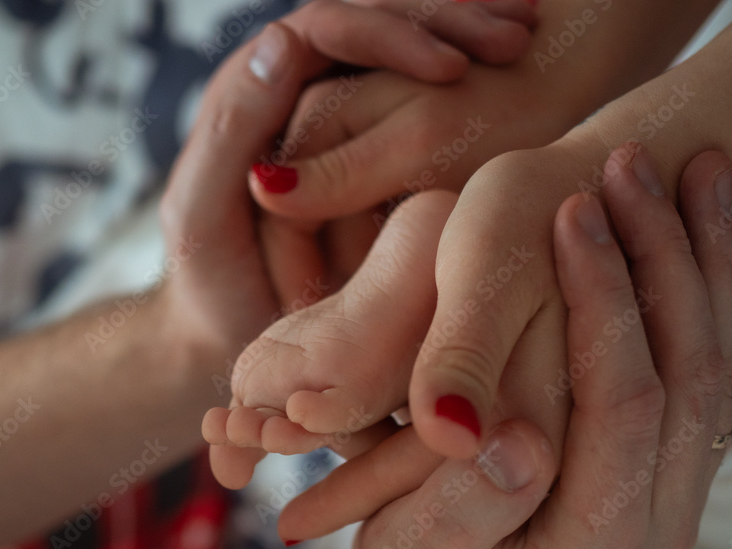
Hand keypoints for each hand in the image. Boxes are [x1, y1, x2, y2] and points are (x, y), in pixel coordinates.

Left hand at [159, 0, 538, 357]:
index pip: (329, 27)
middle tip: (519, 32)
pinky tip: (519, 58)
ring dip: (468, 26)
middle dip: (451, 15)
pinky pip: (426, 83)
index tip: (451, 69)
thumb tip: (286, 41)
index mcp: (257, 89)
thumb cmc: (213, 286)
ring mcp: (342, 111)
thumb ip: (233, 131)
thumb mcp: (203, 212)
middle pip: (383, 19)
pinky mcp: (373, 141)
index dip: (389, 33)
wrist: (230, 334)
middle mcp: (300, 86)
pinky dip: (472, 62)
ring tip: (527, 33)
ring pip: (412, 39)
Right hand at [287, 146, 731, 548]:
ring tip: (686, 166)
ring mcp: (676, 494)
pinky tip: (698, 219)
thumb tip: (506, 445)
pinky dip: (707, 287)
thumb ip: (453, 512)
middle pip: (686, 374)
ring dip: (702, 260)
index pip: (622, 407)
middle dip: (658, 260)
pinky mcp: (671, 465)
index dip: (602, 306)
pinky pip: (706, 368)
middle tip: (624, 167)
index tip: (569, 216)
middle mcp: (658, 526)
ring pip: (712, 363)